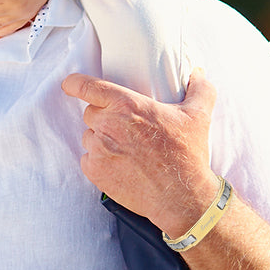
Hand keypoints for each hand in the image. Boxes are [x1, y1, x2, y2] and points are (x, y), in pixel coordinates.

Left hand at [61, 67, 220, 237]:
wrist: (182, 197)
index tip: (70, 84)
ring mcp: (100, 148)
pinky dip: (98, 160)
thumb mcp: (199, 116)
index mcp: (127, 104)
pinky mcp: (96, 171)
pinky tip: (118, 165)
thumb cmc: (187, 155)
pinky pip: (87, 158)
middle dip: (104, 117)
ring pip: (89, 135)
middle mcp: (109, 124)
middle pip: (91, 112)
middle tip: (126, 129)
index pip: (88, 86)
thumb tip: (198, 72)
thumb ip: (199, 88)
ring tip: (126, 149)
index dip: (75, 83)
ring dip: (101, 139)